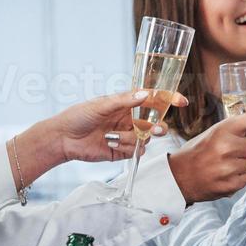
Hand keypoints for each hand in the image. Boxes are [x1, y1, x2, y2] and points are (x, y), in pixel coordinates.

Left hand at [48, 89, 187, 162]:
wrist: (64, 139)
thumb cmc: (78, 116)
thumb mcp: (101, 104)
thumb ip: (124, 101)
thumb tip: (145, 94)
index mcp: (127, 104)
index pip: (153, 100)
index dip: (169, 100)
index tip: (181, 101)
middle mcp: (130, 119)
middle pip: (155, 122)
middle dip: (157, 127)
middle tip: (154, 129)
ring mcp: (127, 135)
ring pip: (145, 139)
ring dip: (130, 139)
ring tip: (111, 136)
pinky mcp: (123, 151)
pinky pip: (136, 151)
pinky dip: (125, 148)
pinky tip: (109, 144)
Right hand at [167, 110, 245, 203]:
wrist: (179, 176)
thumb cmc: (199, 151)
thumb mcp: (215, 132)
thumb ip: (238, 129)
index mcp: (223, 129)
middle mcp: (227, 147)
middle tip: (244, 148)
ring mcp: (229, 168)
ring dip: (245, 163)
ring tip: (227, 163)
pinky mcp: (230, 185)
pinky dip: (239, 176)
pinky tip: (224, 174)